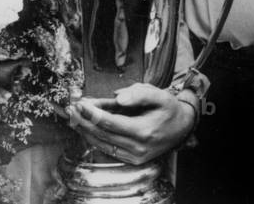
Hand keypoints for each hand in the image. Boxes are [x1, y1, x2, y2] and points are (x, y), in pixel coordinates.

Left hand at [66, 83, 195, 164]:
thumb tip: (117, 97)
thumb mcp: (160, 95)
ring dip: (85, 131)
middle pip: (102, 134)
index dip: (93, 113)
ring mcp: (134, 156)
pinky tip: (86, 129)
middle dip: (84, 121)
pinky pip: (107, 149)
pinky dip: (94, 138)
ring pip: (102, 144)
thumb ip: (139, 94)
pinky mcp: (131, 160)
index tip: (80, 103)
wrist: (182, 129)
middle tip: (71, 108)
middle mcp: (138, 147)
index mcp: (144, 131)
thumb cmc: (169, 109)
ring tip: (73, 117)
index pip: (110, 123)